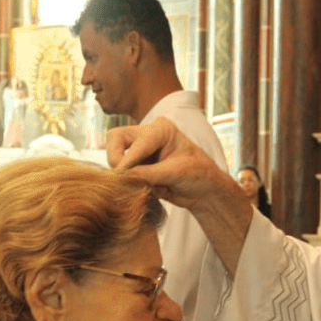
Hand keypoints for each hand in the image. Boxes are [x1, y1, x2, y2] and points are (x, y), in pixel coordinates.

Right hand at [106, 119, 231, 211]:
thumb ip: (149, 174)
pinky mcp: (137, 165)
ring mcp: (140, 150)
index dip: (126, 161)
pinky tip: (156, 189)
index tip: (120, 176)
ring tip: (154, 186)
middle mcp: (147, 135)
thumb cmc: (199, 175)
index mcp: (161, 129)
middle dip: (118, 161)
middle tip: (124, 179)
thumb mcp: (175, 173)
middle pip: (115, 139)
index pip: (135, 143)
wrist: (205, 191)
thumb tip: (123, 176)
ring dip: (128, 175)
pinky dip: (133, 183)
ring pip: (115, 157)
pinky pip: (123, 173)